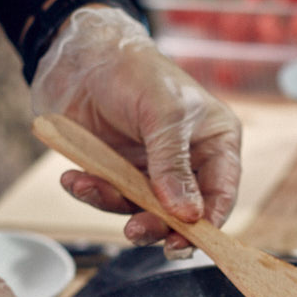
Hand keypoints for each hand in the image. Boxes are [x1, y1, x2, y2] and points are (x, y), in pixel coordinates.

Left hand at [31, 6, 241, 255]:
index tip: (183, 242)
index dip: (206, 224)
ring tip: (91, 188)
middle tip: (136, 230)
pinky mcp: (118, 172)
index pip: (220, 195)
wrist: (80, 54)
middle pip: (182, 213)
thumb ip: (174, 166)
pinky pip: (110, 196)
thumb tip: (187, 215)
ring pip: (142, 210)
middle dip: (157, 225)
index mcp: (215, 143)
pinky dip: (92, 192)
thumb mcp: (163, 114)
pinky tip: (75, 179)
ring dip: (115, 205)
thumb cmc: (134, 70)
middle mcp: (188, 161)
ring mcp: (151, 170)